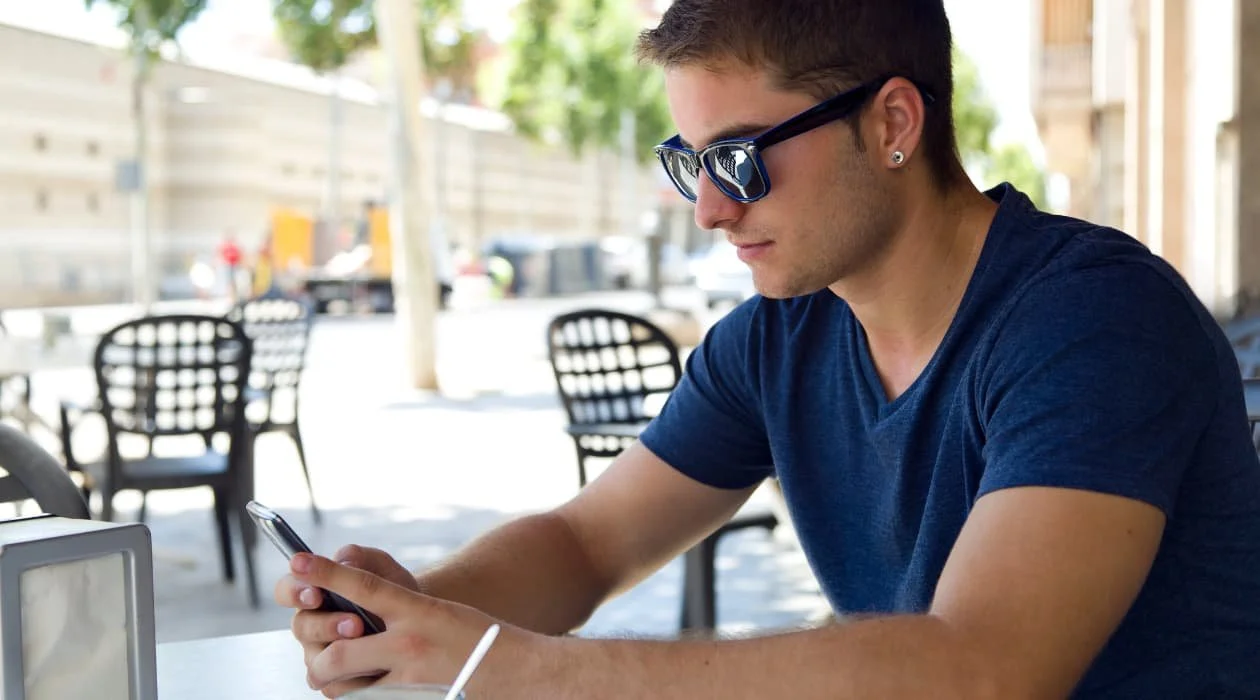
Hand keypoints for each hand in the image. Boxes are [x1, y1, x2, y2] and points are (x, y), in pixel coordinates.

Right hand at [275, 545, 419, 681]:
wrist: (417, 620)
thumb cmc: (392, 588)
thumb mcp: (380, 566)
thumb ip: (358, 557)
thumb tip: (341, 560)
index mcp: (313, 592)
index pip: (287, 590)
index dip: (295, 592)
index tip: (316, 593)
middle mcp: (311, 624)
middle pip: (301, 627)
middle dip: (327, 625)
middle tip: (355, 623)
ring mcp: (320, 653)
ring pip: (314, 659)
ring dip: (341, 652)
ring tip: (369, 642)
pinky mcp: (335, 679)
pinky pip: (333, 684)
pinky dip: (355, 677)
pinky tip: (375, 667)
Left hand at [288, 553, 548, 697]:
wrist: (516, 669)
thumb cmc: (476, 637)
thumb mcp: (437, 611)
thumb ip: (395, 610)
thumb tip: (353, 606)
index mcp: (417, 609)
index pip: (362, 586)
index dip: (326, 571)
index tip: (298, 560)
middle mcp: (409, 642)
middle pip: (337, 653)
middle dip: (320, 657)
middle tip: (318, 658)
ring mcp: (408, 677)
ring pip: (345, 685)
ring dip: (333, 682)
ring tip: (333, 677)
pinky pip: (367, 699)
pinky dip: (358, 693)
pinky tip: (361, 686)